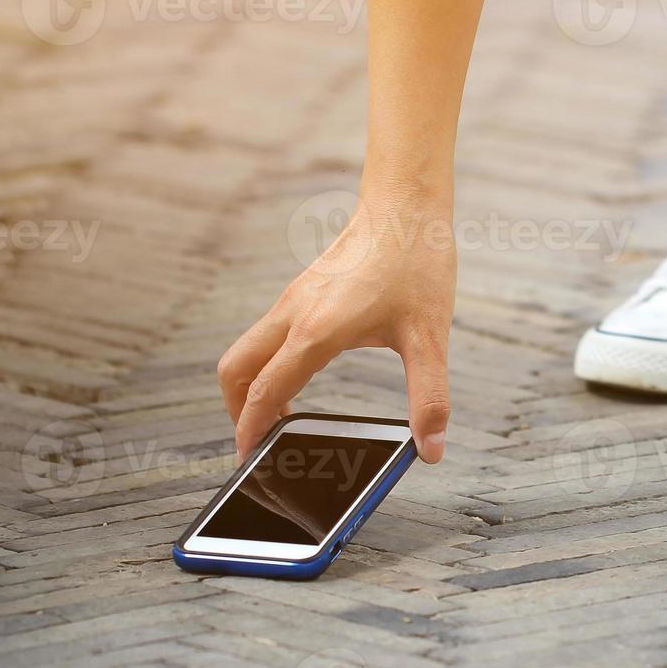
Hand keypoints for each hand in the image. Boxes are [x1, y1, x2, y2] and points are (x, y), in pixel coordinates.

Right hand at [217, 196, 455, 462]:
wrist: (407, 206)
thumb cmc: (418, 264)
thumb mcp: (430, 338)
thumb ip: (429, 397)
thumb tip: (432, 450)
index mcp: (315, 331)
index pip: (265, 392)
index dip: (251, 431)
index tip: (249, 462)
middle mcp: (293, 314)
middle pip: (234, 370)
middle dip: (236, 411)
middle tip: (260, 444)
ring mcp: (294, 298)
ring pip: (247, 349)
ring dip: (251, 386)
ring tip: (280, 418)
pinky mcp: (303, 290)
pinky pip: (267, 334)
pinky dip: (267, 363)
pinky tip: (300, 373)